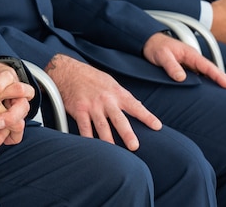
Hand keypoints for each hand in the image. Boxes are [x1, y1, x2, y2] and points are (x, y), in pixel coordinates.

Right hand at [45, 54, 159, 150]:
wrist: (67, 71)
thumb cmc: (91, 77)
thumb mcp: (111, 82)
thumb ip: (124, 96)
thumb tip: (139, 107)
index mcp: (116, 93)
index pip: (135, 106)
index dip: (146, 116)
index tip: (157, 126)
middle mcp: (105, 100)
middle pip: (118, 119)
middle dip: (127, 133)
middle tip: (134, 146)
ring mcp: (91, 106)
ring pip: (101, 126)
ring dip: (108, 140)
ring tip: (115, 153)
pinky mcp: (79, 110)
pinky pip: (84, 127)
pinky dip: (87, 138)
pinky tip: (92, 148)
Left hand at [141, 32, 225, 89]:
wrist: (148, 42)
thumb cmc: (155, 47)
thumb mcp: (162, 56)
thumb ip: (171, 66)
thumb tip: (182, 78)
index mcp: (190, 54)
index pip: (207, 66)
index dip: (218, 76)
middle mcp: (193, 58)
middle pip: (213, 69)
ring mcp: (191, 62)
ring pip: (208, 72)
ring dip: (220, 79)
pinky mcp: (187, 66)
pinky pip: (201, 74)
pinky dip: (210, 80)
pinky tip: (214, 87)